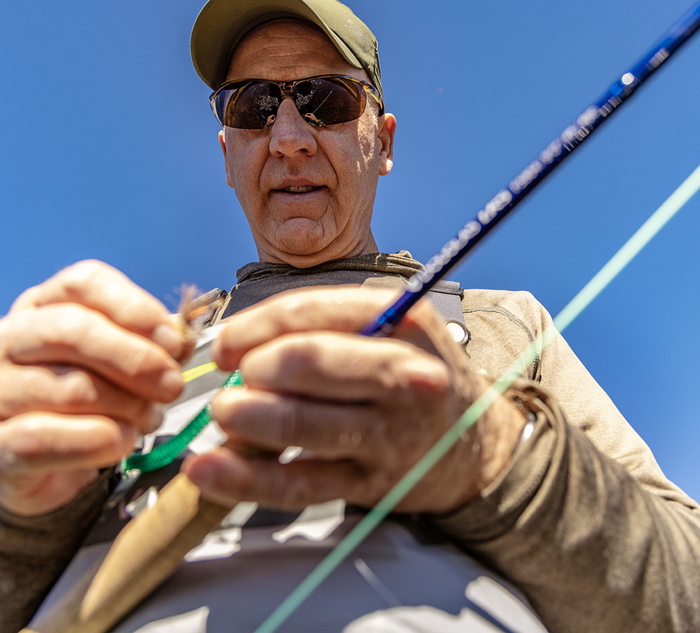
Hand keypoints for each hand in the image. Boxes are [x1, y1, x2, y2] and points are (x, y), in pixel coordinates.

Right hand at [0, 261, 184, 515]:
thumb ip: (153, 345)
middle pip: (70, 330)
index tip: (174, 340)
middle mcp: (10, 340)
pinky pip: (41, 440)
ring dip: (125, 405)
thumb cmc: (89, 398)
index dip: (135, 309)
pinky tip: (122, 441)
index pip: (84, 284)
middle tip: (173, 384)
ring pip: (67, 387)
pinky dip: (95, 440)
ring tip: (150, 418)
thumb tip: (182, 340)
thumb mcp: (120, 361)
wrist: (48, 458)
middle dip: (135, 358)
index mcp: (44, 307)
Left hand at [183, 287, 524, 514]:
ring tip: (224, 412)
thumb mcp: (390, 330)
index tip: (225, 343)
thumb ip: (322, 328)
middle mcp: (405, 376)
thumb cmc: (413, 375)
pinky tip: (210, 470)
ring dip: (245, 417)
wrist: (470, 443)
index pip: (314, 312)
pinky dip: (247, 479)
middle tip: (233, 378)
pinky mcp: (372, 485)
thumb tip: (237, 348)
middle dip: (255, 368)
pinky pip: (301, 483)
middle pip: (310, 363)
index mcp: (404, 323)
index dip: (255, 326)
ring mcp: (392, 434)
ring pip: (302, 424)